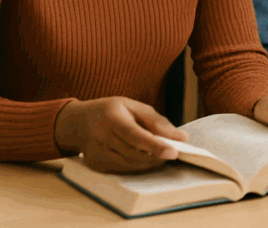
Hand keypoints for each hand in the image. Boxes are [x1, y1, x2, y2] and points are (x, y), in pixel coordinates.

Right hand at [54, 97, 187, 173]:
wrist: (78, 122)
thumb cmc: (111, 111)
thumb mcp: (134, 106)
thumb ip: (157, 121)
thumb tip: (181, 137)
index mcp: (112, 119)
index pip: (135, 135)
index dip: (155, 145)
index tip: (173, 151)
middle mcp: (101, 138)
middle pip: (134, 153)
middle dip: (157, 156)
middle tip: (174, 153)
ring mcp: (97, 154)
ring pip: (130, 164)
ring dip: (150, 162)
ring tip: (162, 155)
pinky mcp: (97, 165)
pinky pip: (123, 169)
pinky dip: (138, 165)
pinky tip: (146, 158)